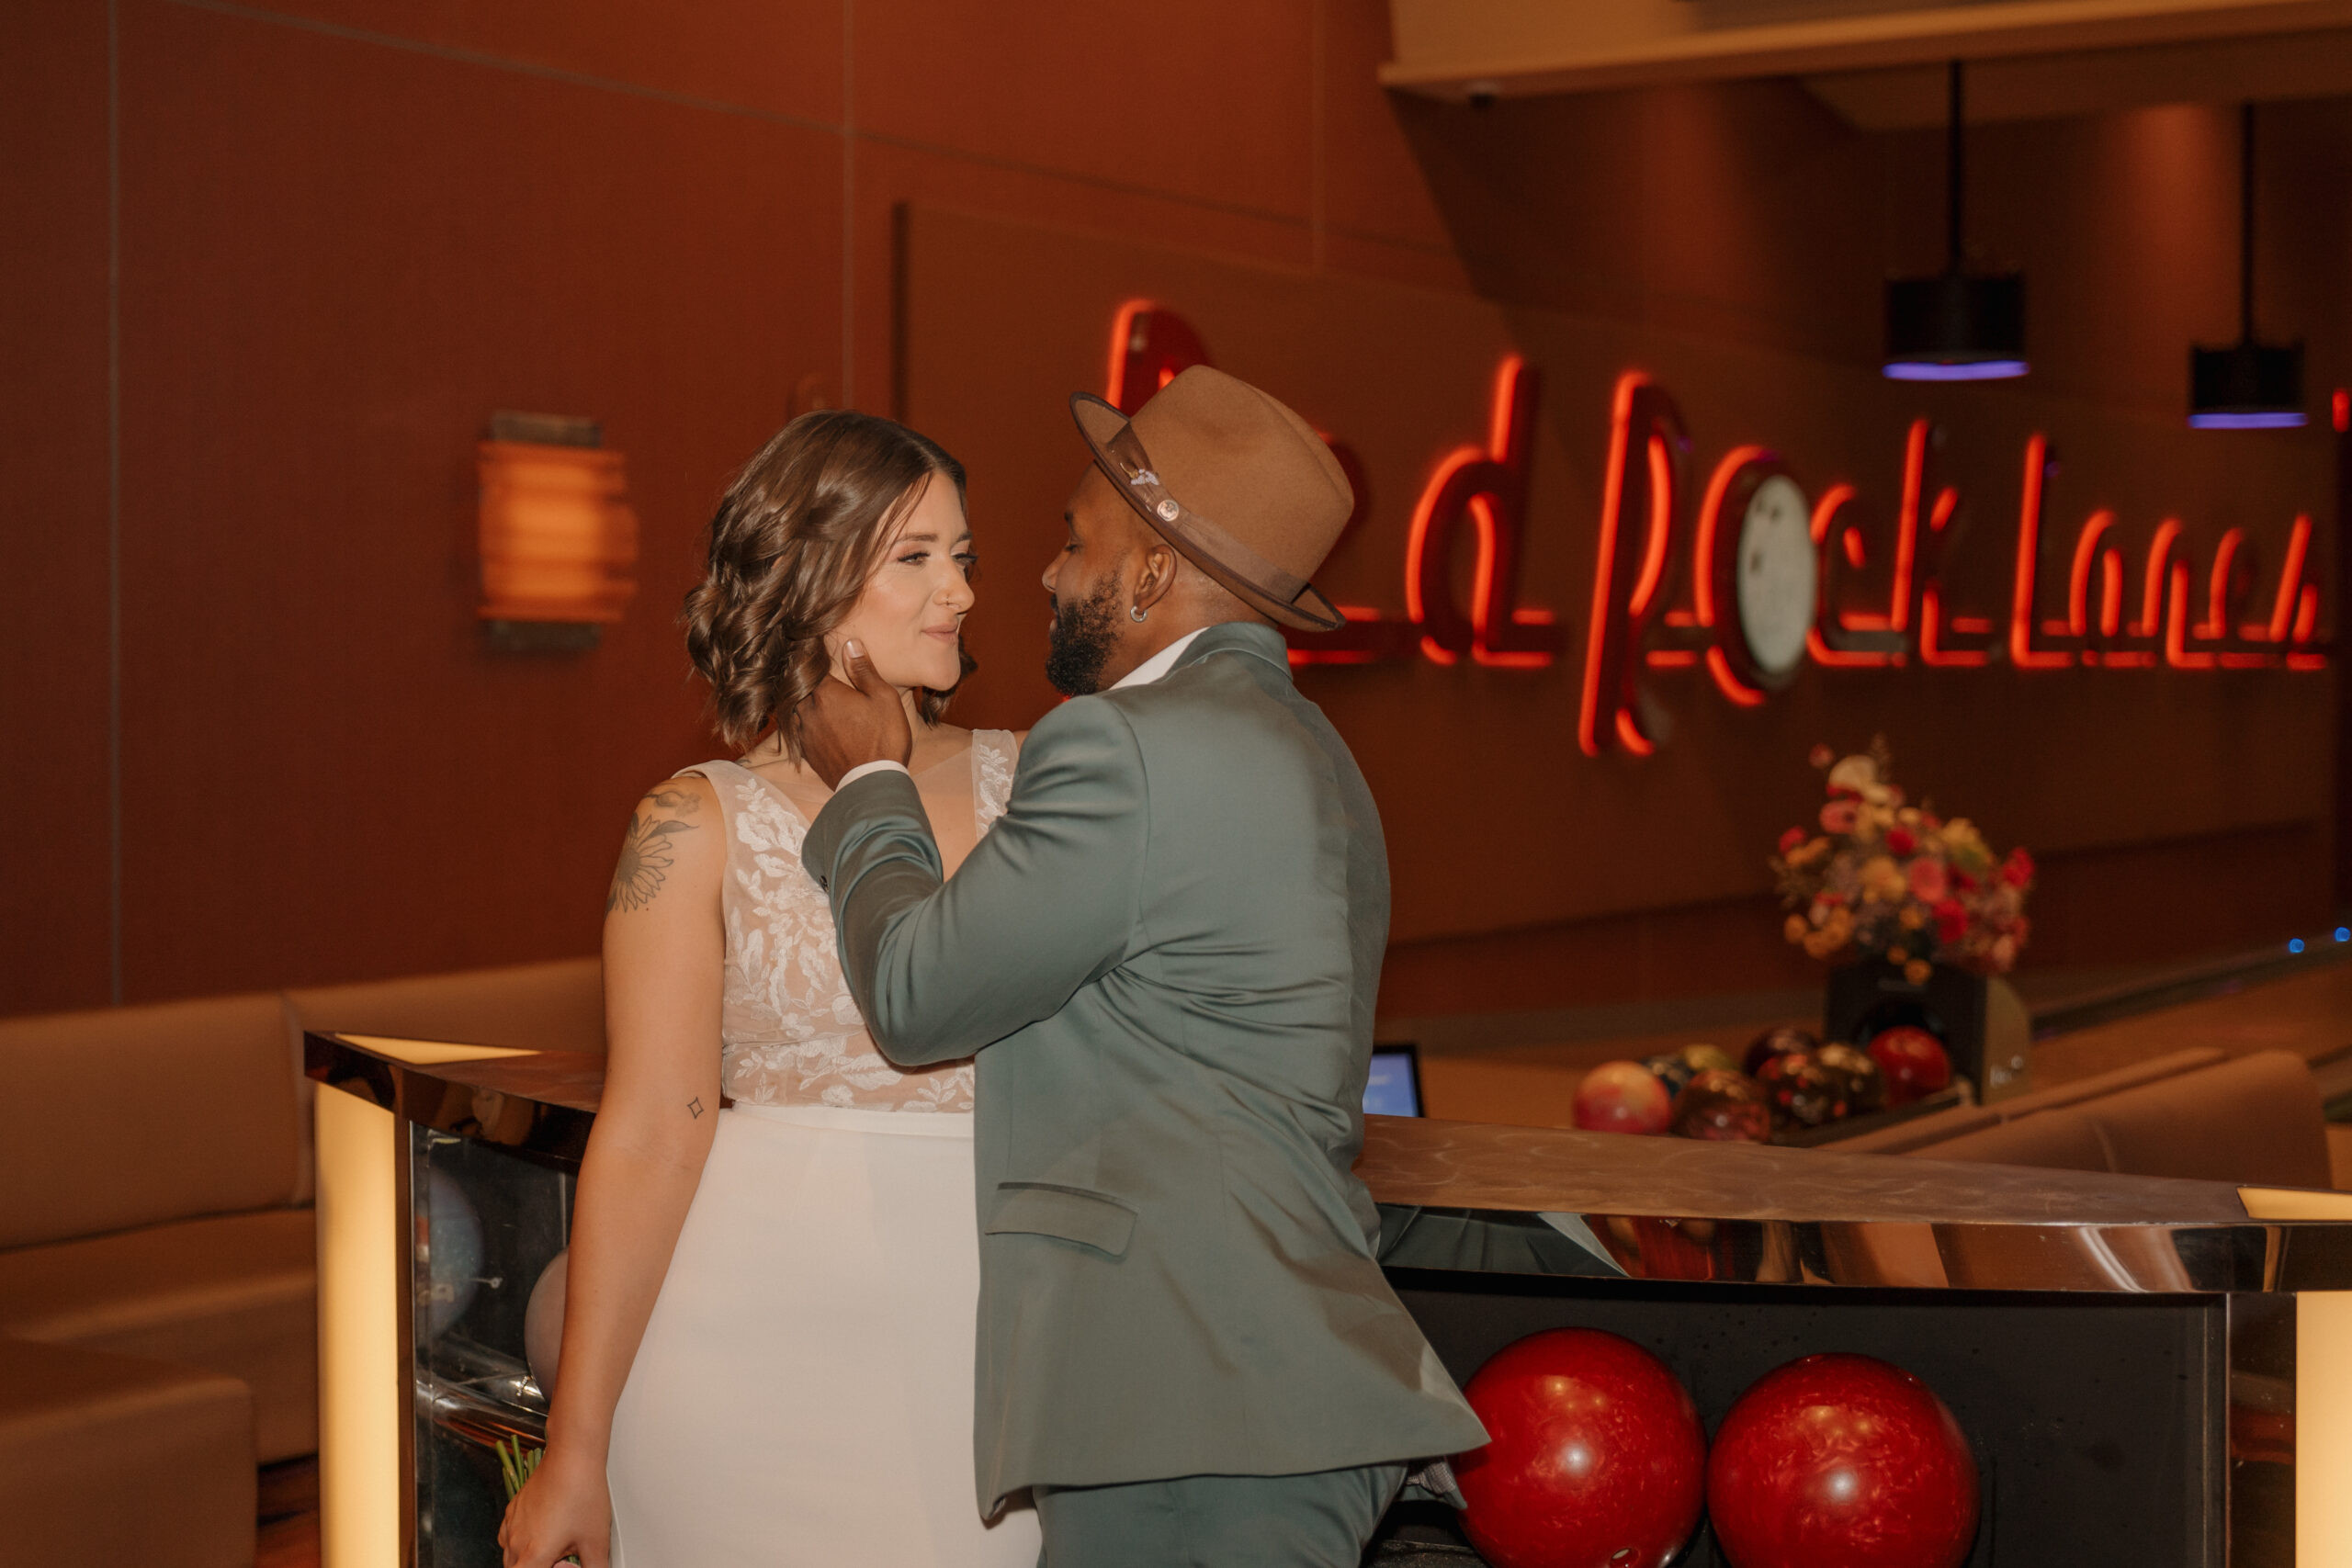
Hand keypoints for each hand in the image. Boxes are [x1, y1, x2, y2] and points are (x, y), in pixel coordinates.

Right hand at [499, 1445, 608, 1567]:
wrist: (572, 1458)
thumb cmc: (582, 1495)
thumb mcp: (596, 1541)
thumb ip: (595, 1567)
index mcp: (534, 1556)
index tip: (559, 1566)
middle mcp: (516, 1543)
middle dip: (537, 1567)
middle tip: (561, 1560)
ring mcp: (511, 1525)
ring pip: (511, 1556)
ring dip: (528, 1559)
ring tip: (554, 1547)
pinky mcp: (513, 1510)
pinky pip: (508, 1537)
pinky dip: (520, 1543)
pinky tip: (541, 1534)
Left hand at [799, 640, 912, 788]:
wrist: (872, 784)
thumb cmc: (883, 738)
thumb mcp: (883, 698)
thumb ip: (863, 670)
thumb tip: (850, 644)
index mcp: (826, 693)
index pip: (809, 666)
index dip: (810, 656)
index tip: (808, 644)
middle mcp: (808, 711)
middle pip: (798, 687)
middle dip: (804, 678)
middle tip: (808, 668)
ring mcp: (805, 734)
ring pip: (795, 709)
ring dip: (802, 701)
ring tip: (811, 695)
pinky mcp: (808, 753)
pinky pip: (798, 730)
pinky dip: (803, 722)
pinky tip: (813, 722)